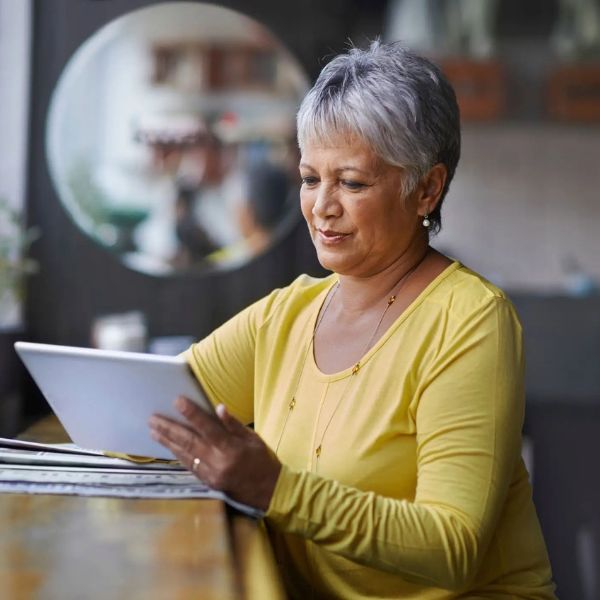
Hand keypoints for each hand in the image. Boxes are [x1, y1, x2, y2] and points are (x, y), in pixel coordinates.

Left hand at [149, 397, 280, 511]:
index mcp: (232, 449)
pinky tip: (168, 445)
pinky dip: (177, 454)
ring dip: (168, 441)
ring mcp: (211, 474)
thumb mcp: (253, 438)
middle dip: (170, 428)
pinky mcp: (207, 482)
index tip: (177, 401)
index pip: (208, 428)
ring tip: (153, 430)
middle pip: (189, 442)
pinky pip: (189, 465)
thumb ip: (233, 424)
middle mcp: (218, 462)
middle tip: (153, 418)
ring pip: (184, 454)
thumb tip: (218, 408)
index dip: (192, 414)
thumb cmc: (263, 460)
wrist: (269, 491)